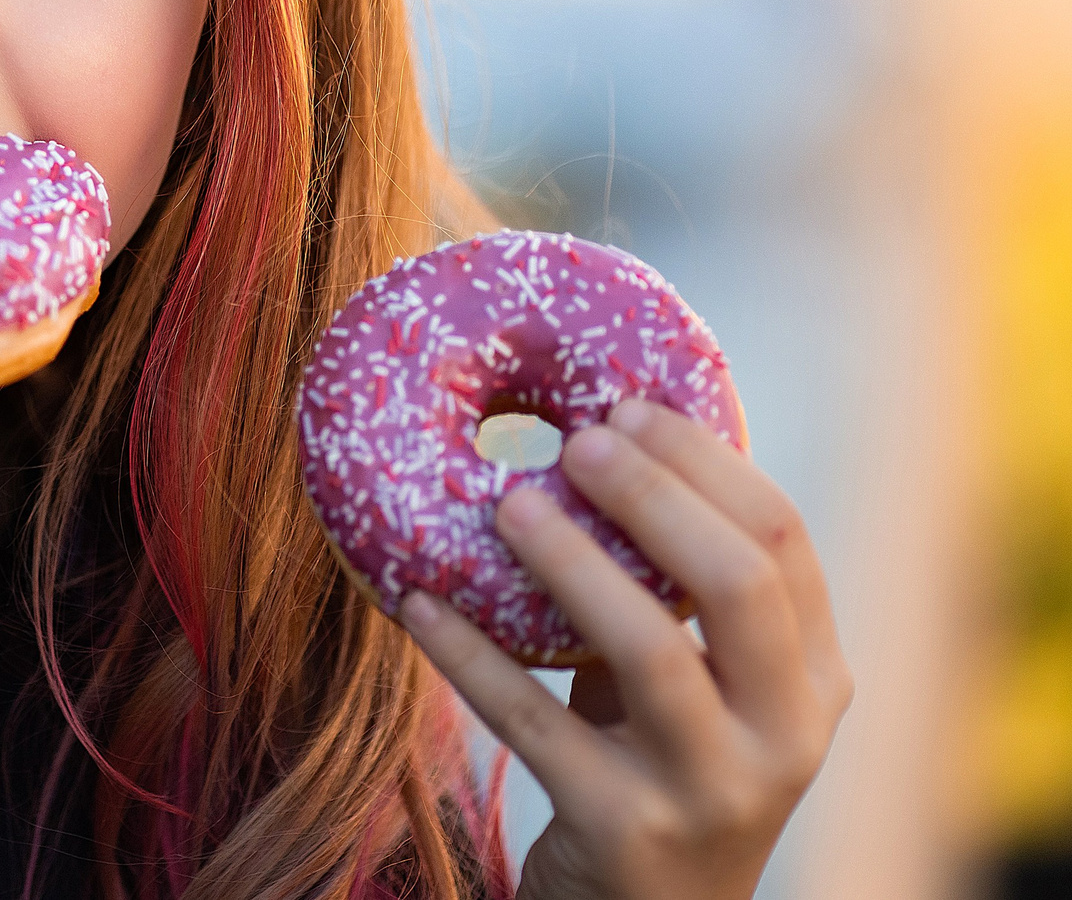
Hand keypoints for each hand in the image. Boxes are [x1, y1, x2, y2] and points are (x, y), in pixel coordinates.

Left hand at [398, 398, 852, 899]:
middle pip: (736, 583)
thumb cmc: (657, 759)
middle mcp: (785, 736)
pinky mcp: (623, 831)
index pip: (783, 540)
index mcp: (814, 678)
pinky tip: (418, 601)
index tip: (629, 402)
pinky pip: (533, 723)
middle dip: (653, 495)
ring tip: (505, 504)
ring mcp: (712, 790)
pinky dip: (471, 656)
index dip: (705, 460)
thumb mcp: (699, 681)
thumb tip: (594, 429)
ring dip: (570, 564)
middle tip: (575, 439)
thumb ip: (674, 586)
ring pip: (649, 651)